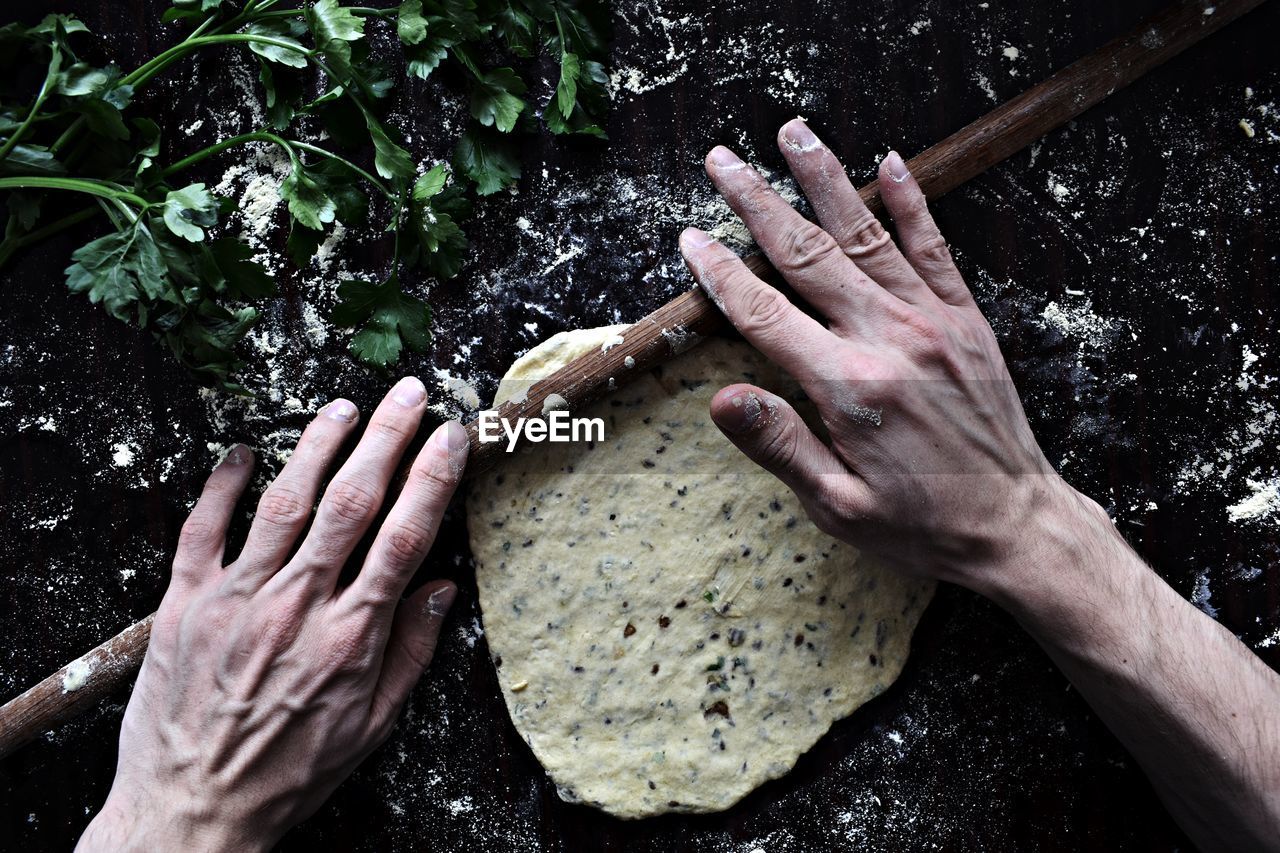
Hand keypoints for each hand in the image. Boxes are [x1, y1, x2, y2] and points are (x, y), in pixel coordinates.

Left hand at [78, 378, 467, 852]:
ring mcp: (236, 599)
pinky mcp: (185, 604)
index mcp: (349, 637)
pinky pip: (203, 530)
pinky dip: (221, 485)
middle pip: (350, 504)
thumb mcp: (371, 727)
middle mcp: (296, 606)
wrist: (192, 811)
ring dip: (317, 446)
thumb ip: (410, 652)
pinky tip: (240, 452)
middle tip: (408, 395)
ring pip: (284, 502)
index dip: (431, 480)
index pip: (402, 538)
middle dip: (385, 440)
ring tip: (344, 406)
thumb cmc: (288, 773)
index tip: (450, 439)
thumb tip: (442, 588)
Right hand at [679, 119, 1074, 595]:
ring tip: (793, 133)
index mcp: (848, 388)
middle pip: (807, 256)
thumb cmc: (920, 524)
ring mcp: (932, 322)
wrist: (1016, 525)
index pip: (766, 314)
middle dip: (758, 204)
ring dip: (825, 180)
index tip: (691, 241)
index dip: (722, 275)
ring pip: (867, 235)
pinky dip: (911, 204)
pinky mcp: (966, 320)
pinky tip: (891, 164)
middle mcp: (888, 339)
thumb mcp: (837, 507)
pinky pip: (935, 248)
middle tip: (724, 162)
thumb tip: (723, 399)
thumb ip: (780, 446)